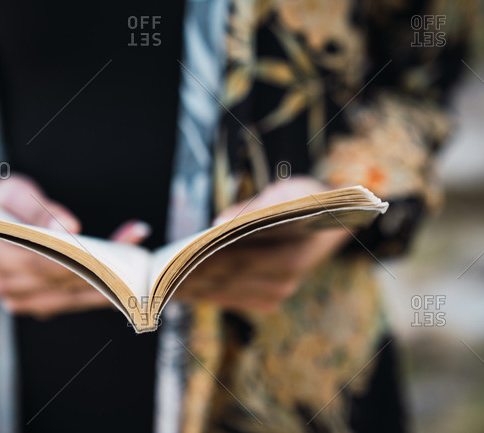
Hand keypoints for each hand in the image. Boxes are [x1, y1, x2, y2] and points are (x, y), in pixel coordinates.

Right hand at [0, 174, 149, 318]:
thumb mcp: (13, 191)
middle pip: (65, 281)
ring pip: (73, 297)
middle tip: (137, 259)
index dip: (81, 258)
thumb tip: (71, 227)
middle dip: (103, 269)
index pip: (46, 262)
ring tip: (137, 269)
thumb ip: (38, 208)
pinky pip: (72, 302)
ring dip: (107, 285)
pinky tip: (122, 283)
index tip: (114, 253)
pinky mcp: (35, 306)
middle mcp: (6, 286)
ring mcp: (20, 301)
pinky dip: (98, 293)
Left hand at [175, 176, 351, 312]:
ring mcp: (277, 294)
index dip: (201, 260)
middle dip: (189, 276)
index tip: (173, 259)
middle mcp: (283, 281)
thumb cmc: (306, 201)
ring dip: (193, 288)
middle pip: (225, 279)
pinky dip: (206, 292)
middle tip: (159, 273)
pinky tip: (184, 286)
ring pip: (224, 292)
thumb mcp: (286, 192)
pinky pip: (230, 299)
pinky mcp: (270, 301)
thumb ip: (252, 208)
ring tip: (164, 280)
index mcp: (290, 256)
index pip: (234, 259)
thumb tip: (217, 222)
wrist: (334, 222)